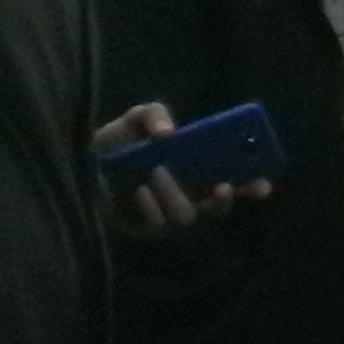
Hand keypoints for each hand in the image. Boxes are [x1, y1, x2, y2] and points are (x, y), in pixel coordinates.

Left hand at [93, 104, 268, 236]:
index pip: (236, 186)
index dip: (253, 187)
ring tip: (158, 171)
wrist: (80, 164)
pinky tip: (139, 189)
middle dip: (223, 200)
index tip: (262, 183)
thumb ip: (154, 113)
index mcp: (198, 174)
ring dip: (175, 195)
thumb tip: (167, 135)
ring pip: (185, 217)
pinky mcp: (140, 229)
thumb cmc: (119, 142)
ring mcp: (165, 218)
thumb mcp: (138, 117)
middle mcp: (188, 199)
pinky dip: (149, 206)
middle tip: (223, 184)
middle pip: (217, 210)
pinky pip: (154, 226)